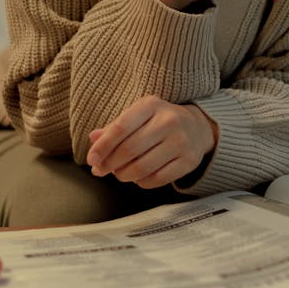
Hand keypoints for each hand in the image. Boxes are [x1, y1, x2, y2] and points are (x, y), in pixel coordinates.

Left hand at [86, 96, 218, 188]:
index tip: (91, 160)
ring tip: (119, 173)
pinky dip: (141, 182)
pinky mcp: (189, 161)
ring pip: (142, 168)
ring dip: (124, 175)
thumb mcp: (137, 115)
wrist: (197, 127)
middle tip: (101, 169)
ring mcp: (181, 141)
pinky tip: (138, 177)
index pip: (120, 128)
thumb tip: (93, 139)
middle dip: (110, 164)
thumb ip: (114, 127)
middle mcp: (169, 120)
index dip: (102, 147)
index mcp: (151, 105)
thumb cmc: (158, 121)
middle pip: (129, 150)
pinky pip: (157, 179)